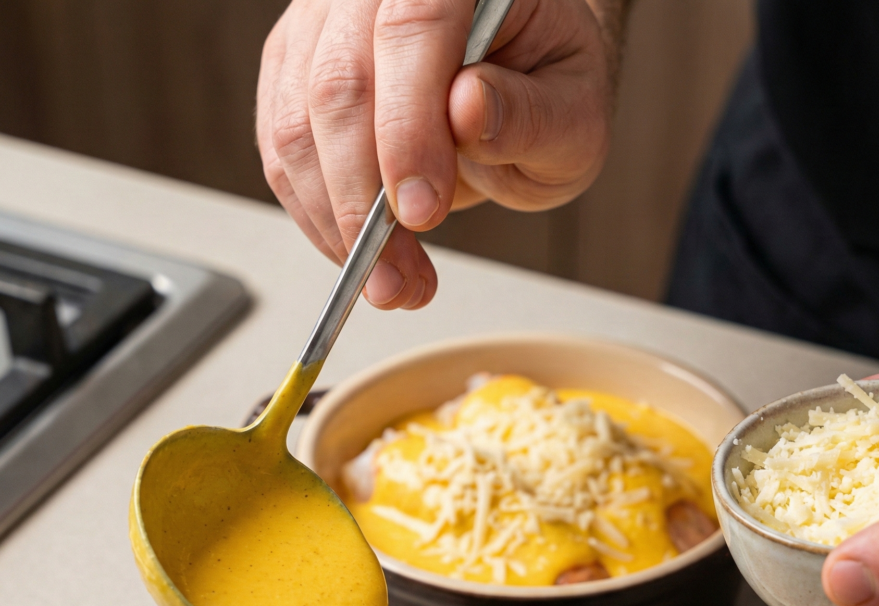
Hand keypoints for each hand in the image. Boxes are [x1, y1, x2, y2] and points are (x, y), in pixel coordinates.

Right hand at [256, 0, 613, 309]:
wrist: (517, 83)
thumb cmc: (548, 88)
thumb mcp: (573, 113)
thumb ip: (528, 114)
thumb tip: (467, 110)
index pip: (413, 31)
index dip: (407, 128)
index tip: (419, 213)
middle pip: (339, 84)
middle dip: (364, 201)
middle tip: (400, 277)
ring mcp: (326, 22)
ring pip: (296, 124)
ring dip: (336, 222)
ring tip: (391, 282)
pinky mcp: (294, 67)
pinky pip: (281, 149)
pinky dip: (317, 215)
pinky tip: (362, 253)